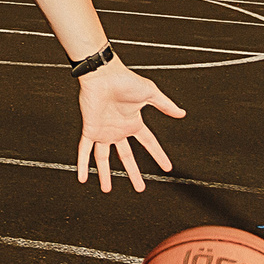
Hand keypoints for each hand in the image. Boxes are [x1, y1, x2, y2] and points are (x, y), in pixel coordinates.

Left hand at [75, 60, 183, 192]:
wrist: (103, 74)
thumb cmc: (124, 79)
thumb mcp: (150, 93)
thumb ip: (165, 105)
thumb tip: (181, 113)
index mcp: (133, 122)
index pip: (149, 143)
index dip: (158, 155)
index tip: (166, 167)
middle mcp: (118, 130)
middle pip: (126, 157)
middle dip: (132, 173)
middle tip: (139, 187)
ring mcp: (103, 132)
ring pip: (103, 159)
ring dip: (105, 174)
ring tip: (107, 189)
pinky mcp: (90, 130)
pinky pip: (84, 150)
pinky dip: (82, 164)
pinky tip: (82, 177)